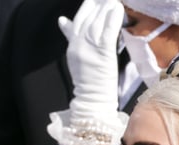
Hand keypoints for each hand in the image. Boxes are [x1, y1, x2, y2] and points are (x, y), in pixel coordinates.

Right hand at [58, 0, 123, 119]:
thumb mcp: (75, 57)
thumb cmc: (88, 80)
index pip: (77, 21)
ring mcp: (90, 49)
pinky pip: (108, 32)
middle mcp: (79, 45)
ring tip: (112, 1)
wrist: (91, 99)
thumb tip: (62, 20)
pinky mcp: (102, 53)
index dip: (86, 8)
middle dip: (96, 5)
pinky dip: (113, 19)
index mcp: (72, 45)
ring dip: (105, 8)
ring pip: (97, 22)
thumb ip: (70, 37)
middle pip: (87, 18)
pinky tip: (117, 9)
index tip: (92, 0)